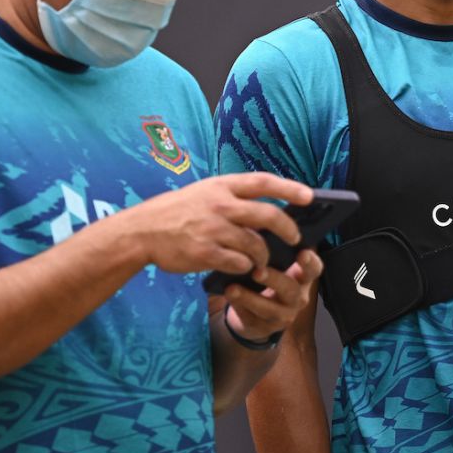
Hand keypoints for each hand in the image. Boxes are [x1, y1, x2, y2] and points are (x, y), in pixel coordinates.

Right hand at [118, 173, 311, 274]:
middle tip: (295, 239)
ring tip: (263, 263)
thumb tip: (269, 209)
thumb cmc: (178, 212)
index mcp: (222, 186)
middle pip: (268, 215)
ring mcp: (213, 229)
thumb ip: (233, 198)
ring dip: (264, 257)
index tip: (309, 197)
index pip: (263, 182)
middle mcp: (220, 205)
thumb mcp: (204, 193)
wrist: (143, 230)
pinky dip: (245, 268)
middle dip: (288, 230)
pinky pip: (238, 263)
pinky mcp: (205, 252)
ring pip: (256, 244)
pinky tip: (242, 269)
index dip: (289, 188)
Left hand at [225, 247, 322, 342]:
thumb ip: (274, 246)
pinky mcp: (265, 328)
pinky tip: (228, 297)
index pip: (315, 269)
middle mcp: (297, 297)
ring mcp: (283, 315)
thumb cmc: (266, 279)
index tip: (302, 253)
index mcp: (302, 278)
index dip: (310, 262)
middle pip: (291, 289)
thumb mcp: (275, 264)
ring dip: (251, 298)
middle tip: (257, 271)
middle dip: (274, 279)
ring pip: (270, 309)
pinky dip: (239, 307)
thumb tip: (261, 221)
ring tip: (232, 288)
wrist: (255, 314)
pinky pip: (252, 319)